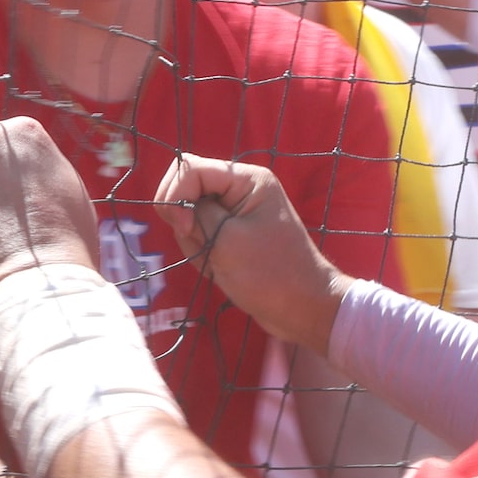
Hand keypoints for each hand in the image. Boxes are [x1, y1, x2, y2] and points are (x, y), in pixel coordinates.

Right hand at [154, 153, 340, 353]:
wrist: (302, 308)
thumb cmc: (270, 275)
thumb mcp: (226, 241)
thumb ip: (196, 213)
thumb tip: (174, 203)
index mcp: (247, 179)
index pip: (190, 169)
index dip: (177, 196)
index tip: (185, 230)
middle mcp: (240, 188)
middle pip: (186, 189)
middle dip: (183, 220)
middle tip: (203, 246)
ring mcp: (235, 210)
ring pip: (188, 214)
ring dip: (194, 241)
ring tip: (217, 263)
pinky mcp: (230, 231)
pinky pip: (198, 233)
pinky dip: (200, 251)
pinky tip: (218, 268)